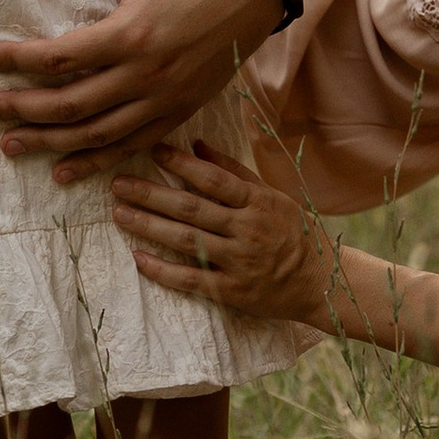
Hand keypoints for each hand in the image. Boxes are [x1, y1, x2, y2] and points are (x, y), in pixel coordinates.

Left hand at [0, 0, 281, 181]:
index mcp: (130, 33)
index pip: (57, 57)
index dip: (14, 61)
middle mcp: (146, 75)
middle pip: (69, 105)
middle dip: (20, 110)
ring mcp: (165, 99)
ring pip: (96, 134)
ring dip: (49, 144)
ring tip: (10, 146)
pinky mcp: (181, 111)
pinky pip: (132, 144)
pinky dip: (97, 161)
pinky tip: (65, 170)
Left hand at [112, 140, 334, 327]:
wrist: (321, 281)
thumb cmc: (294, 232)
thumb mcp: (272, 196)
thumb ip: (234, 171)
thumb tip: (198, 145)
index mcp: (258, 202)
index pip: (213, 179)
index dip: (181, 164)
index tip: (152, 151)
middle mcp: (247, 230)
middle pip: (191, 209)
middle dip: (151, 195)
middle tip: (118, 184)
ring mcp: (239, 262)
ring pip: (187, 241)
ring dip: (150, 226)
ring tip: (119, 214)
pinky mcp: (232, 292)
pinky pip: (192, 280)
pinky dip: (163, 270)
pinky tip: (138, 258)